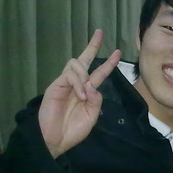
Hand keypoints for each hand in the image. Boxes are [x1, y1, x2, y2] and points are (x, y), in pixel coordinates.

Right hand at [38, 29, 121, 157]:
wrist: (55, 140)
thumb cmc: (73, 130)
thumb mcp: (92, 116)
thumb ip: (97, 100)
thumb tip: (93, 85)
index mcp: (87, 91)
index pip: (98, 73)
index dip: (108, 63)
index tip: (118, 52)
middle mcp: (76, 84)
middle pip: (84, 59)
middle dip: (92, 45)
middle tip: (100, 32)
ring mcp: (64, 84)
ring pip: (76, 64)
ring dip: (84, 76)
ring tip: (84, 95)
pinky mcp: (55, 86)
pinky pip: (69, 76)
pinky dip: (77, 83)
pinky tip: (80, 95)